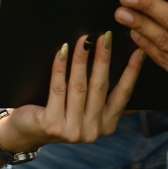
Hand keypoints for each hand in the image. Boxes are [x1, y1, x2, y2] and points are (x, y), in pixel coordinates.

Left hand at [0, 32, 143, 151]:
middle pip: (100, 87)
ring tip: (84, 39)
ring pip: (79, 86)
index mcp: (106, 125)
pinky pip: (58, 89)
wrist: (27, 132)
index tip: (139, 51)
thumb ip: (102, 96)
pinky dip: (60, 67)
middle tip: (105, 36)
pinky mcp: (52, 125)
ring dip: (82, 59)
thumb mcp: (85, 109)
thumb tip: (120, 63)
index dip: (131, 72)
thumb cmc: (60, 112)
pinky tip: (62, 51)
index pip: (123, 95)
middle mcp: (92, 131)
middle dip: (104, 58)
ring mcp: (72, 130)